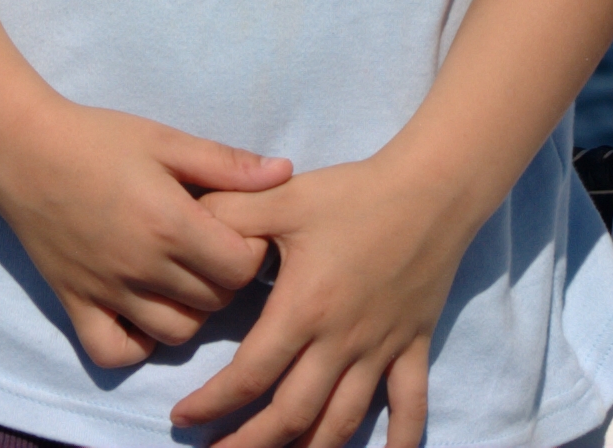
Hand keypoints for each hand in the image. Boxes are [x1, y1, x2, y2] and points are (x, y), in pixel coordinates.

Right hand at [0, 94, 292, 368]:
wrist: (21, 148)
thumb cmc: (96, 137)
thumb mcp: (165, 139)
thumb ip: (226, 163)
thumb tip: (285, 172)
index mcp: (170, 224)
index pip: (241, 268)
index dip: (252, 250)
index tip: (238, 228)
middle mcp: (142, 267)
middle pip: (216, 301)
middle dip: (226, 277)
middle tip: (212, 247)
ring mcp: (107, 292)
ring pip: (177, 333)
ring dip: (191, 311)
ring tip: (182, 276)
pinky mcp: (76, 304)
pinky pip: (115, 352)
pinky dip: (136, 343)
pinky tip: (142, 311)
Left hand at [178, 154, 489, 447]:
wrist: (429, 189)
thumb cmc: (353, 193)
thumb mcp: (282, 197)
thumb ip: (228, 214)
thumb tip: (183, 230)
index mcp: (304, 309)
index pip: (250, 375)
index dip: (213, 403)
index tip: (183, 418)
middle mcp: (342, 341)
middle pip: (292, 414)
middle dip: (250, 443)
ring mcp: (382, 348)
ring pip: (343, 421)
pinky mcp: (413, 345)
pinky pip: (409, 404)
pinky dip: (401, 438)